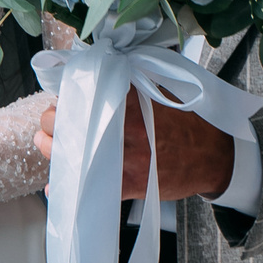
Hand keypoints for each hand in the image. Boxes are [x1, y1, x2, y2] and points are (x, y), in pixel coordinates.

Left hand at [39, 101, 233, 200]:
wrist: (214, 155)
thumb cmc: (186, 122)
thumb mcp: (158, 91)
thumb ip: (127, 85)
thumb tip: (97, 74)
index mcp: (130, 103)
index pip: (82, 96)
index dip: (66, 99)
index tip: (62, 101)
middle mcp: (125, 130)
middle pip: (67, 124)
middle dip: (52, 124)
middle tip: (50, 124)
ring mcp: (126, 159)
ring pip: (73, 156)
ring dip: (54, 152)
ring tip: (48, 145)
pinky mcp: (129, 185)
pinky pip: (90, 189)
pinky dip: (70, 188)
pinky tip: (57, 185)